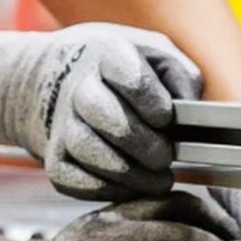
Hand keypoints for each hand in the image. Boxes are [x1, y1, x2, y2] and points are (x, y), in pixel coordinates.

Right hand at [0, 26, 199, 198]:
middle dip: (145, 144)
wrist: (48, 79)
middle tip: (166, 156)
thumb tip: (192, 111)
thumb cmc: (114, 69)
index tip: (166, 117)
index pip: (132, 78)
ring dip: (131, 173)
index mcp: (107, 51)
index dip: (155, 104)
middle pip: (110, 118)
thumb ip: (179, 76)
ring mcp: (61, 123)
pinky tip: (130, 185)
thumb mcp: (152, 52)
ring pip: (92, 152)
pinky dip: (107, 189)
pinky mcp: (53, 157)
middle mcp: (77, 85)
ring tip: (158, 179)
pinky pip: (76, 181)